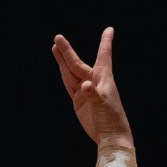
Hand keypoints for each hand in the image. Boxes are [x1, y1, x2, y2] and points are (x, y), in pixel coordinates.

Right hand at [53, 28, 132, 144]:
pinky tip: (60, 64)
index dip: (106, 42)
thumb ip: (93, 94)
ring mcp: (85, 90)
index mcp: (103, 77)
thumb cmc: (111, 118)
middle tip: (57, 38)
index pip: (104, 55)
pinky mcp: (79, 100)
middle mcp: (94, 81)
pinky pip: (69, 84)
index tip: (109, 29)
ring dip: (63, 60)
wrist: (109, 136)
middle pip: (77, 63)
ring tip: (55, 46)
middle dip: (67, 52)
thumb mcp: (103, 105)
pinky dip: (64, 74)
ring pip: (71, 72)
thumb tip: (84, 86)